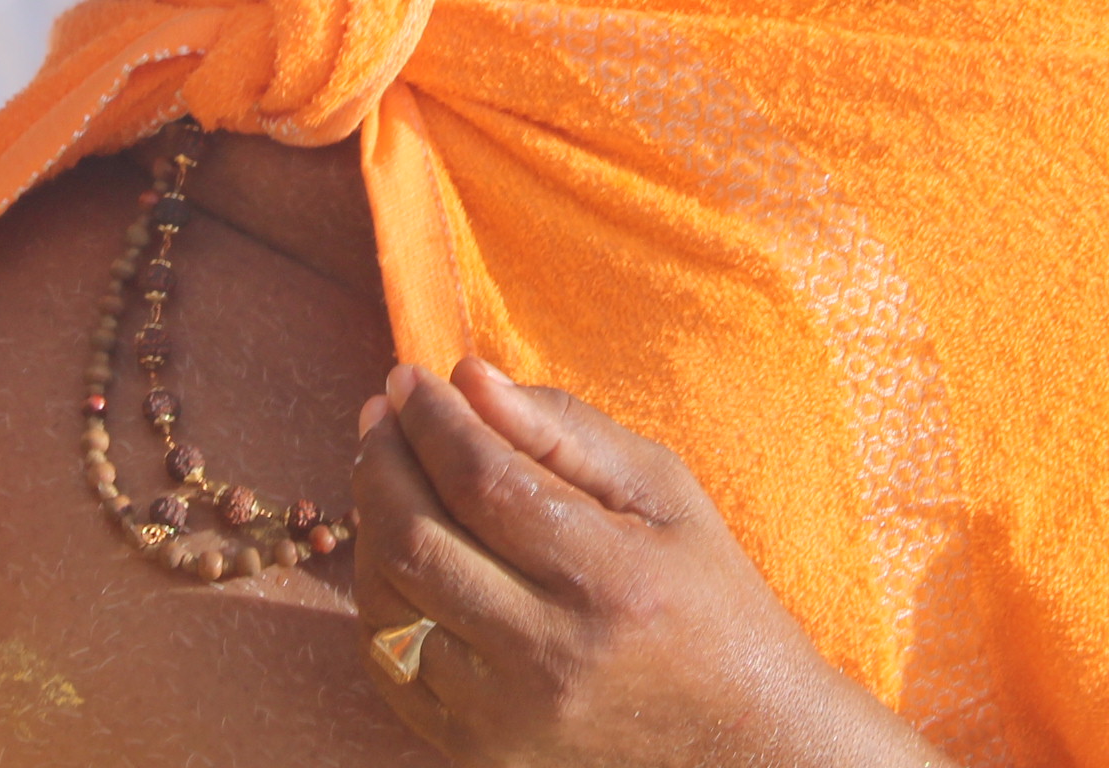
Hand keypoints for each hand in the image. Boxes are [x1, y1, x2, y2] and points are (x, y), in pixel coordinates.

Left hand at [350, 360, 946, 767]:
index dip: (433, 421)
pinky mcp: (477, 750)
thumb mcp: (663, 492)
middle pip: (416, 539)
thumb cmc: (708, 594)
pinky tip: (394, 548)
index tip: (411, 377)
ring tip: (386, 469)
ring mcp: (504, 716)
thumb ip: (563, 430)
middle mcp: (548, 656)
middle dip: (384, 459)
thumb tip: (466, 378)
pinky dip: (378, 596)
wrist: (738, 738)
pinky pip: (389, 664)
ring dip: (370, 521)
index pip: (483, 482)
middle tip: (384, 411)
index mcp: (608, 580)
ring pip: (388, 602)